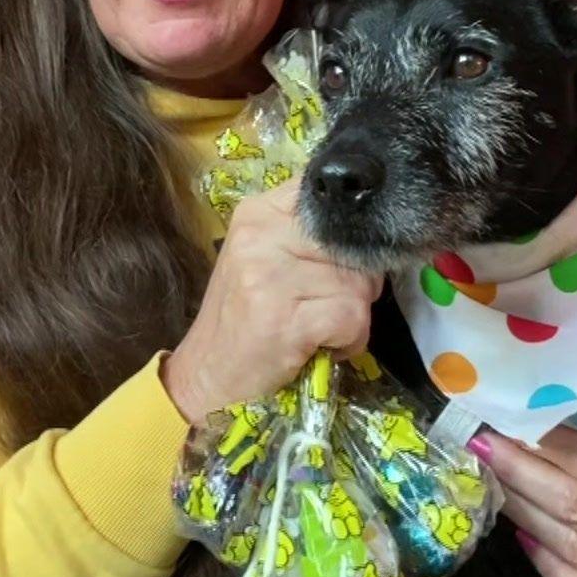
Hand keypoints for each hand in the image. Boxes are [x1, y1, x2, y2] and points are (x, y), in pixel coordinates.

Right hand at [162, 178, 382, 424]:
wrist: (206, 376)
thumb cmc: (243, 319)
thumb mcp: (264, 259)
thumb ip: (305, 235)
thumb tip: (370, 230)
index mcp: (258, 212)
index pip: (330, 200)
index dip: (349, 233)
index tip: (337, 262)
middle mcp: (261, 234)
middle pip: (352, 244)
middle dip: (357, 281)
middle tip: (328, 306)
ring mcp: (270, 276)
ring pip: (359, 283)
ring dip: (352, 316)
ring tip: (320, 329)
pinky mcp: (285, 319)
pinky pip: (352, 317)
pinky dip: (349, 340)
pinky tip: (322, 347)